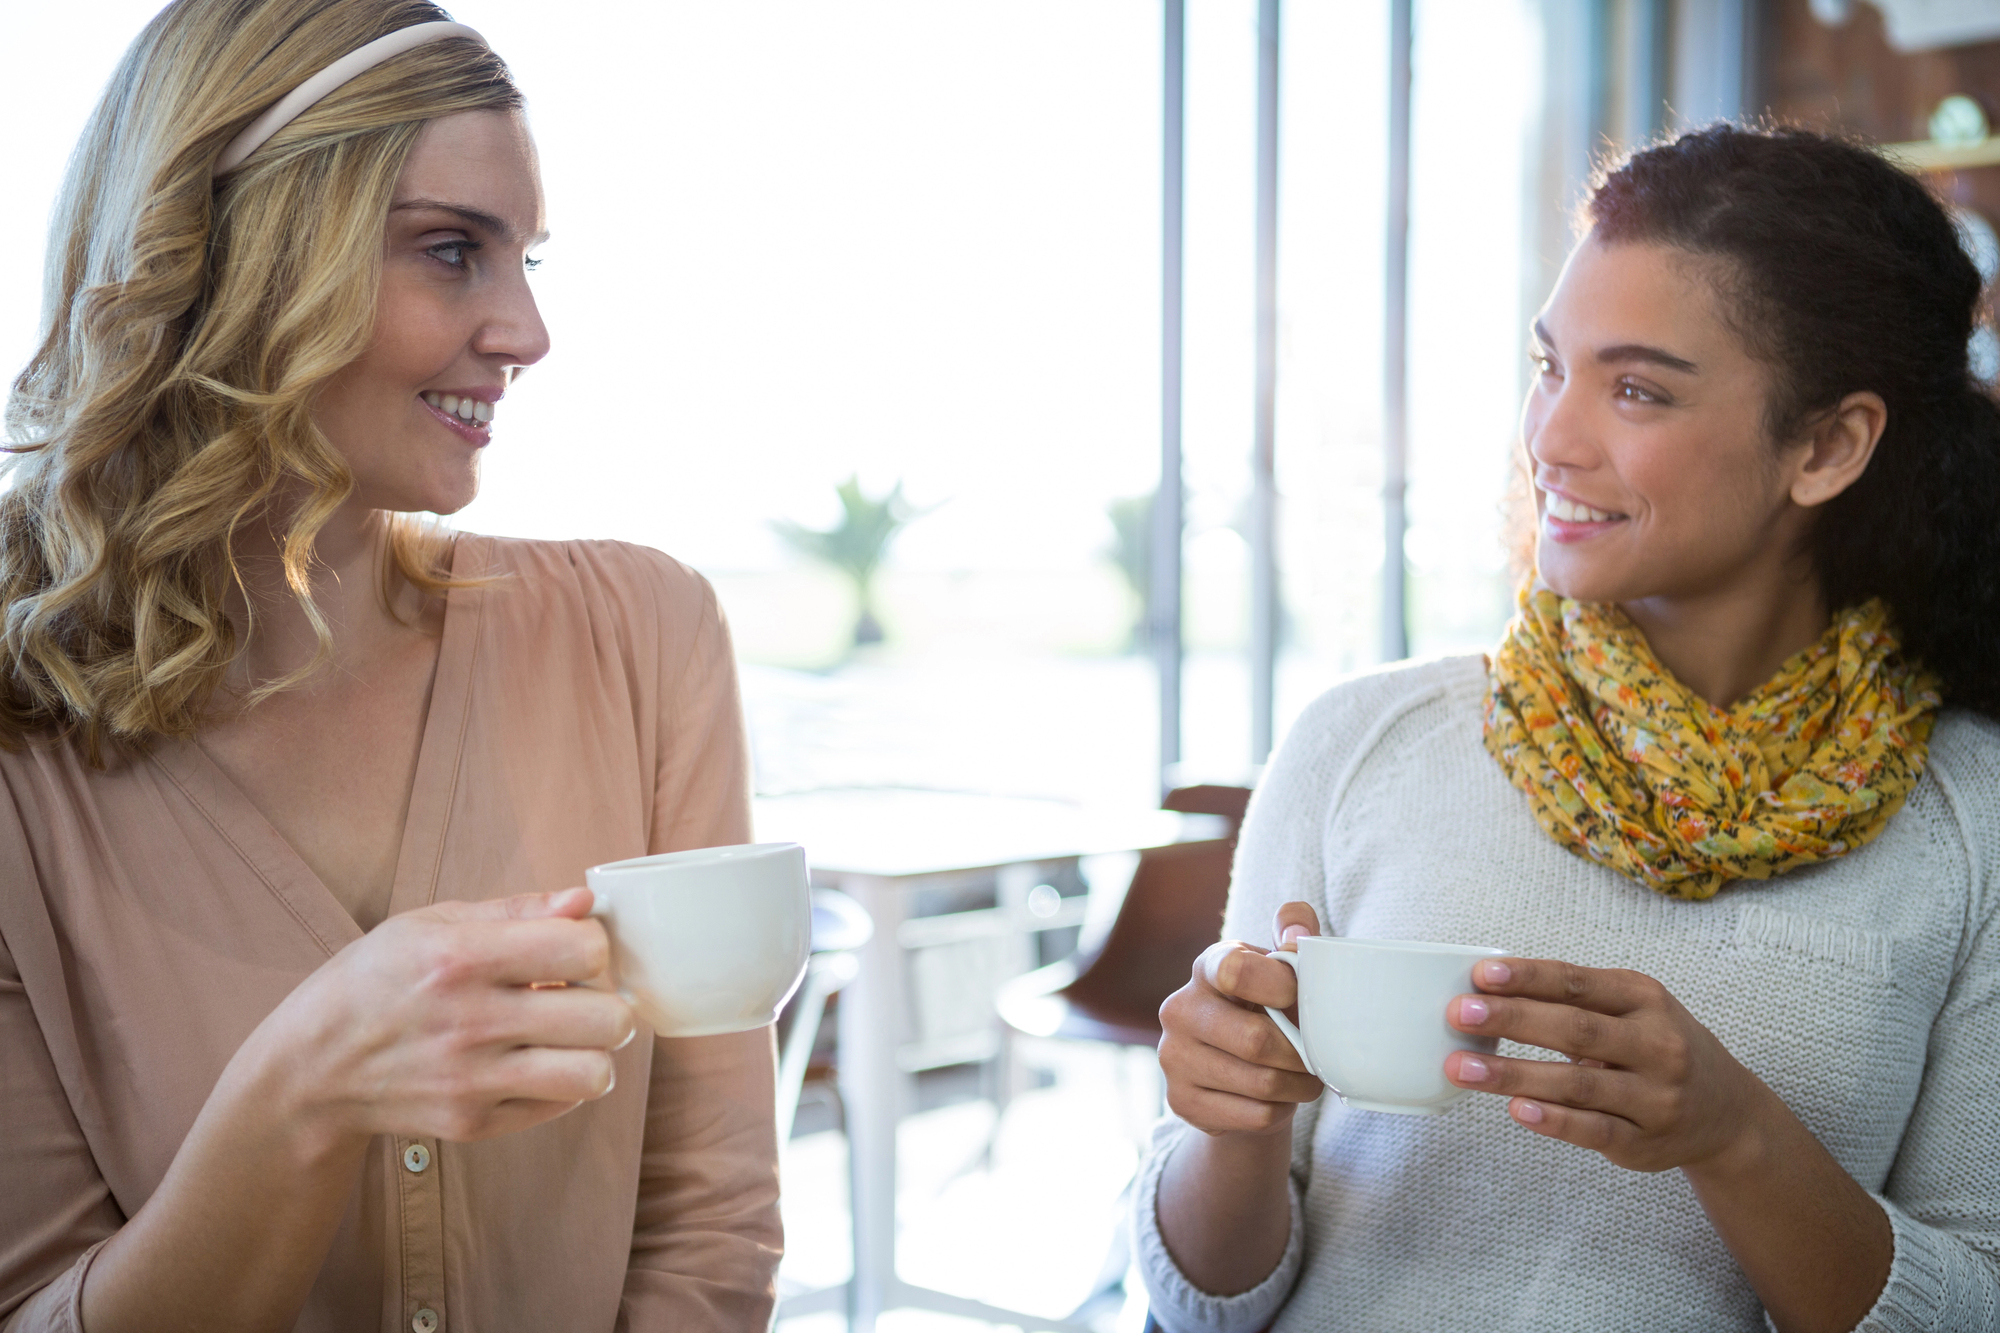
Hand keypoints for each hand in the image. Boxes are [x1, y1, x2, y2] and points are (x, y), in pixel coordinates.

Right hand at [247, 886, 634, 1147]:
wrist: (313, 1068)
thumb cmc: (377, 980)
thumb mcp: (431, 923)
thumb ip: (518, 910)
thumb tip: (586, 903)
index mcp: (460, 959)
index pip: (583, 950)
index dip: (591, 945)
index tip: (571, 950)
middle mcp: (470, 1022)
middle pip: (607, 1019)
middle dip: (606, 1002)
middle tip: (581, 997)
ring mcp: (472, 1081)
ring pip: (595, 1075)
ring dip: (594, 1052)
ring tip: (568, 1036)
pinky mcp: (473, 1124)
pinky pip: (561, 1107)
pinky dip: (562, 1084)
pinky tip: (533, 1061)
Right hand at [1157, 901, 1325, 1136]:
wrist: (1236, 1069)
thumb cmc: (1268, 1007)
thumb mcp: (1283, 965)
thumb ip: (1296, 932)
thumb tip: (1297, 934)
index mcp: (1208, 967)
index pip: (1235, 970)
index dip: (1278, 985)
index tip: (1298, 996)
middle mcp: (1180, 1009)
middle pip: (1255, 1041)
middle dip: (1300, 1054)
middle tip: (1318, 1057)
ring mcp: (1173, 1057)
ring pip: (1260, 1084)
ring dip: (1298, 1086)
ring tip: (1306, 1077)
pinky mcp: (1181, 1101)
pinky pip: (1253, 1115)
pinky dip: (1280, 1110)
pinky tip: (1278, 1098)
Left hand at [1442, 956, 1771, 1173]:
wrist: (1728, 1113)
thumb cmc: (1658, 1047)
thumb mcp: (1635, 1010)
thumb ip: (1576, 1000)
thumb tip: (1491, 990)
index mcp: (1646, 1000)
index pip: (1579, 983)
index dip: (1529, 977)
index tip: (1481, 975)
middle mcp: (1656, 1045)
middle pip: (1575, 1029)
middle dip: (1513, 1020)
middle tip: (1460, 1014)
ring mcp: (1654, 1097)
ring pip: (1577, 1084)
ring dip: (1514, 1074)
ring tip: (1462, 1067)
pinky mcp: (1645, 1143)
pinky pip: (1594, 1130)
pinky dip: (1554, 1120)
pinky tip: (1517, 1109)